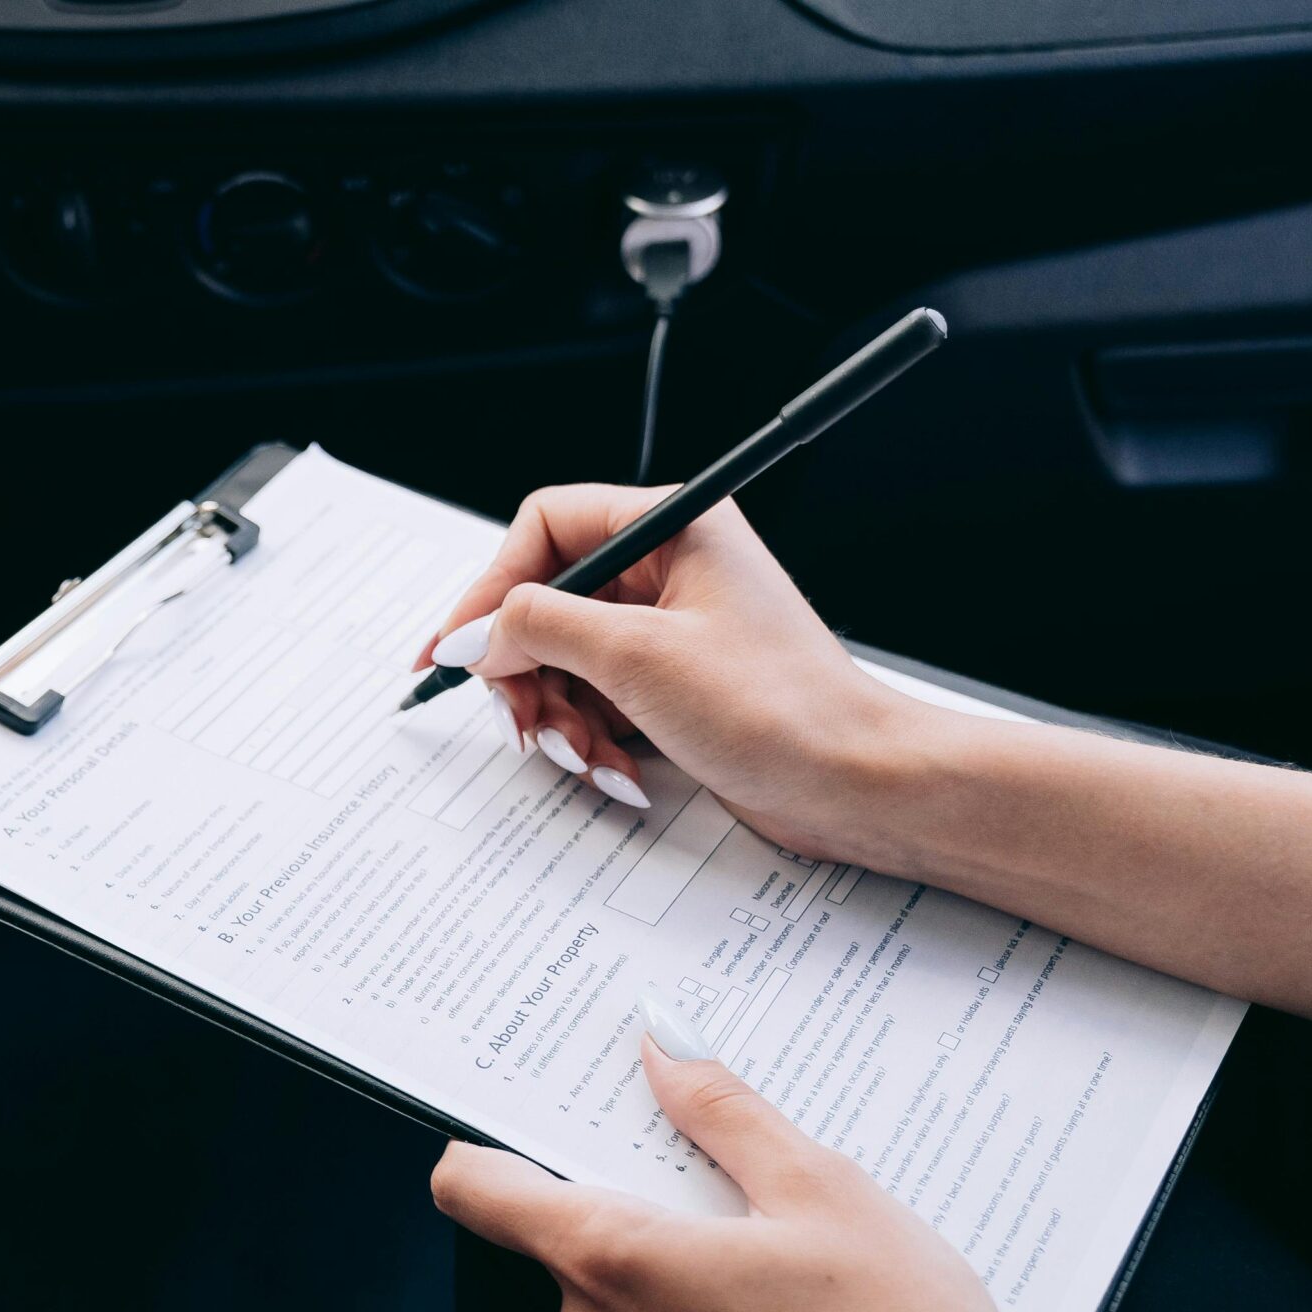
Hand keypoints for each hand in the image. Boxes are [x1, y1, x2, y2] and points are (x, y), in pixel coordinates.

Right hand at [412, 486, 934, 857]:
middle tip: (523, 720)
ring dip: (559, 718)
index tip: (457, 649)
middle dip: (526, 672)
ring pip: (563, 661)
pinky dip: (592, 739)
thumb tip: (470, 634)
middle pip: (544, 602)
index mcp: (672, 527)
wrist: (854, 784)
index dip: (491, 588)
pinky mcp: (672, 685)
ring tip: (585, 755)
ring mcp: (669, 630)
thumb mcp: (636, 658)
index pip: (544, 527)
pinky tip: (618, 769)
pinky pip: (596, 701)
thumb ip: (537, 630)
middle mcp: (669, 569)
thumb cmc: (779, 708)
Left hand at [431, 1035, 1056, 1311]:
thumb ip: (723, 1109)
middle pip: (562, 1232)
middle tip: (714, 1165)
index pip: (473, 1188)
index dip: (485, 1138)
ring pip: (611, 1293)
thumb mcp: (821, 1186)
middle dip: (626, 1190)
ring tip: (773, 1245)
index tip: (526, 1108)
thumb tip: (663, 1044)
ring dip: (668, 1258)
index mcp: (611, 1261)